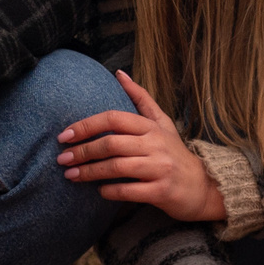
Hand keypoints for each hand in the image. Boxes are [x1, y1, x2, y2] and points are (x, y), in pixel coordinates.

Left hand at [58, 72, 226, 221]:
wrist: (201, 186)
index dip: (86, 125)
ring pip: (117, 167)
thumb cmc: (174, 153)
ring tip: (71, 176)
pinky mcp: (161, 191)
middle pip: (112, 143)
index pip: (114, 118)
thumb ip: (140, 98)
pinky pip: (129, 191)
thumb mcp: (161, 122)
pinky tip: (99, 191)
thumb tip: (119, 74)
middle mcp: (156, 144)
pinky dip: (110, 191)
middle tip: (62, 159)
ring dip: (90, 172)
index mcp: (151, 127)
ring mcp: (160, 168)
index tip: (65, 135)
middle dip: (83, 151)